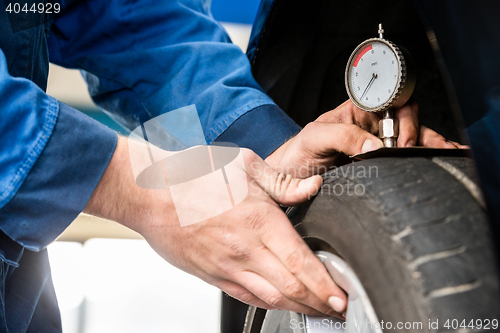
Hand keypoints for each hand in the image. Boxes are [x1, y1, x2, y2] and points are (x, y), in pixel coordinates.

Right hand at [85, 137, 346, 316]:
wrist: (150, 193)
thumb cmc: (192, 176)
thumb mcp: (244, 165)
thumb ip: (283, 182)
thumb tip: (312, 186)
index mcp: (258, 219)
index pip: (301, 261)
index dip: (325, 285)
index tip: (341, 297)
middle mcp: (245, 248)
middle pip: (291, 287)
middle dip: (319, 302)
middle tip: (337, 309)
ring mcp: (227, 266)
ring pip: (271, 297)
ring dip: (298, 307)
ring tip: (317, 311)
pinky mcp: (212, 274)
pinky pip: (246, 297)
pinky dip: (269, 304)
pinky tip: (282, 304)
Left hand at [266, 99, 465, 176]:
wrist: (288, 179)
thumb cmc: (298, 153)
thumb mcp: (315, 137)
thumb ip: (343, 135)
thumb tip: (375, 145)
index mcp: (359, 112)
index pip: (393, 104)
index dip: (404, 119)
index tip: (401, 141)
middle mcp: (372, 127)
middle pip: (409, 122)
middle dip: (420, 135)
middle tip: (413, 154)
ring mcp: (377, 147)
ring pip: (412, 141)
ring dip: (431, 146)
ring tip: (446, 154)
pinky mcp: (379, 166)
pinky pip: (405, 160)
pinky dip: (425, 159)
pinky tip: (442, 160)